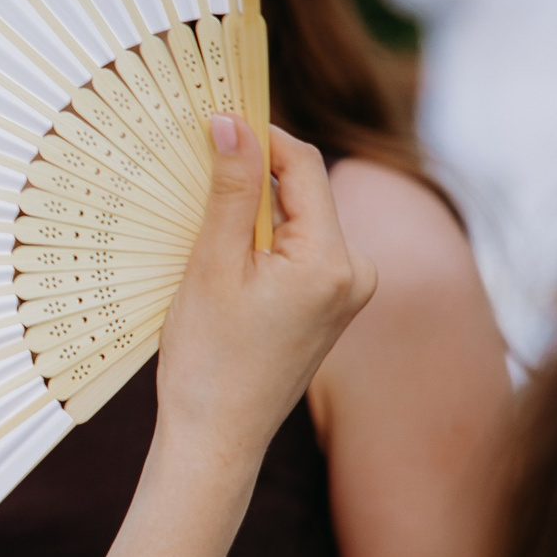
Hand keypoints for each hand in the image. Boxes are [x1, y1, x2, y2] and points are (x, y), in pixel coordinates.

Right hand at [157, 118, 374, 458]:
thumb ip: (229, 189)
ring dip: (255, 206)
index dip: (260, 134)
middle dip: (254, 171)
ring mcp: (348, 292)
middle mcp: (355, 273)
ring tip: (203, 215)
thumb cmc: (209, 362)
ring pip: (299, 218)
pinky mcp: (333, 306)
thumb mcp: (212, 264)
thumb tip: (232, 122)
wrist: (218, 440)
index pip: (303, 165)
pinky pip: (299, 249)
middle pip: (304, 190)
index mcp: (332, 261)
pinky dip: (264, 238)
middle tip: (201, 157)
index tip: (215, 116)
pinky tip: (224, 252)